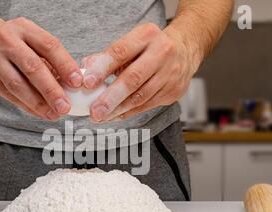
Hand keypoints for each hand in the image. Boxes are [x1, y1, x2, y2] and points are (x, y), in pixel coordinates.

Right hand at [0, 17, 82, 119]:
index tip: (77, 82)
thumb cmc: (14, 40)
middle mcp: (7, 41)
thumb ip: (49, 58)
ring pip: (17, 85)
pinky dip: (26, 106)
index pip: (49, 46)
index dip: (65, 65)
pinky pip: (9, 95)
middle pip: (32, 67)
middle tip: (64, 106)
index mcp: (24, 28)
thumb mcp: (31, 38)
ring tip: (53, 113)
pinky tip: (39, 112)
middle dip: (51, 90)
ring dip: (37, 103)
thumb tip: (70, 83)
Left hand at [81, 23, 200, 121]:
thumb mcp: (131, 43)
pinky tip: (115, 115)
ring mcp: (170, 74)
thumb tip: (86, 68)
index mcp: (146, 35)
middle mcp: (162, 53)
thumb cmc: (150, 47)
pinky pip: (147, 105)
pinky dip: (129, 112)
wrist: (186, 49)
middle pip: (133, 79)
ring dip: (118, 109)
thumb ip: (107, 56)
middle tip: (95, 111)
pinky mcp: (173, 91)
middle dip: (111, 97)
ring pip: (140, 97)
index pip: (120, 52)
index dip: (102, 69)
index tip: (87, 83)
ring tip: (101, 116)